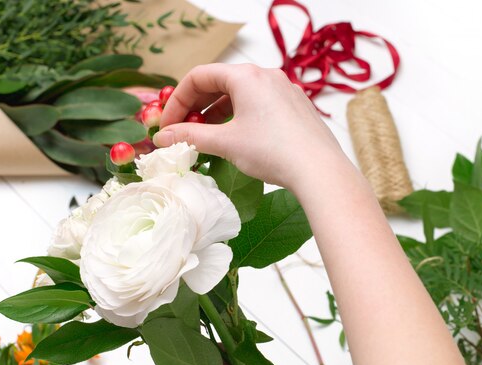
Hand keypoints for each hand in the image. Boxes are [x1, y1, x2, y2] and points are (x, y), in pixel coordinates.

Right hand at [154, 63, 347, 191]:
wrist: (320, 170)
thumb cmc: (272, 152)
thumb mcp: (226, 143)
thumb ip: (190, 137)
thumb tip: (162, 138)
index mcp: (247, 76)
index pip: (199, 76)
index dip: (177, 100)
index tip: (167, 124)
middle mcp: (268, 76)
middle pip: (220, 82)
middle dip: (197, 106)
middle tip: (182, 130)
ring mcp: (286, 90)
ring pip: (241, 94)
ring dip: (218, 113)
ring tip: (207, 136)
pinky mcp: (297, 107)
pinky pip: (261, 104)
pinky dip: (241, 117)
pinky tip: (237, 138)